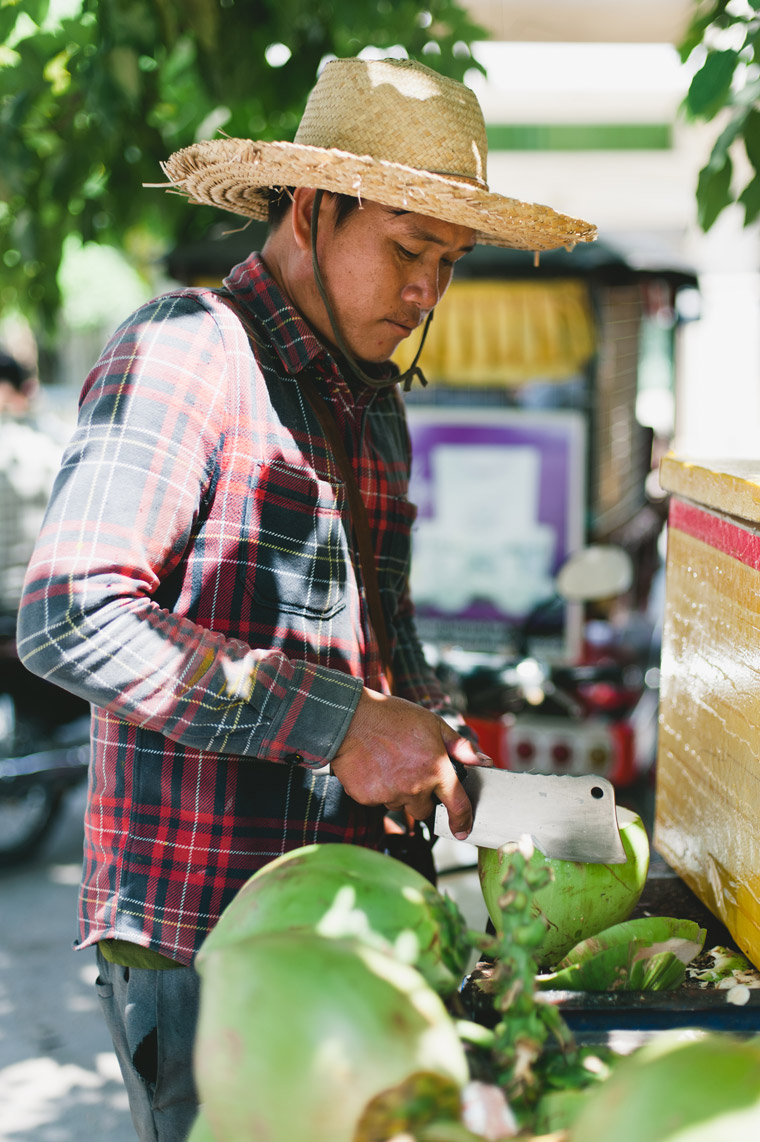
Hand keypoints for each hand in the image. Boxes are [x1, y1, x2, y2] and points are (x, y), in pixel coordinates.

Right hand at [330, 688, 489, 838]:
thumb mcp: (433, 724)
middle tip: (411, 771)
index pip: (457, 805)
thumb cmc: (392, 717)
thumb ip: (459, 746)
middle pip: (424, 809)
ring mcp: (389, 795)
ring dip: (399, 792)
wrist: (350, 719)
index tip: (463, 829)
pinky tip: (374, 767)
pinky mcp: (367, 798)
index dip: (463, 820)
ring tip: (389, 764)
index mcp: (435, 770)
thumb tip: (482, 760)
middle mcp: (414, 787)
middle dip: (422, 796)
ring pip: (400, 804)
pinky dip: (378, 790)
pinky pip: (378, 801)